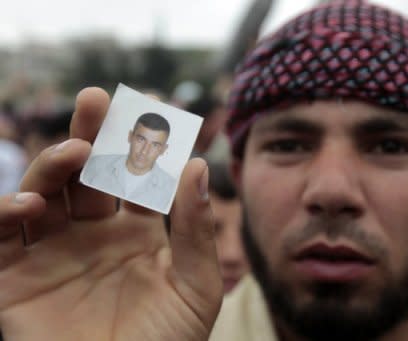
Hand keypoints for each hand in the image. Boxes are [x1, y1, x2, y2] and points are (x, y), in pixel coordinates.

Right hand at [0, 88, 222, 340]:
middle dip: (91, 135)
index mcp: (139, 235)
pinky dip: (5, 213)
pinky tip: (31, 205)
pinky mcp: (16, 279)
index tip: (151, 113)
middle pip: (87, 174)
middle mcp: (93, 237)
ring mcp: (53, 254)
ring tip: (76, 151)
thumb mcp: (195, 289)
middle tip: (96, 99)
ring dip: (53, 166)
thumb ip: (197, 231)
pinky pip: (1, 236)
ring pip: (44, 193)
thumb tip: (198, 165)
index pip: (137, 180)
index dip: (142, 148)